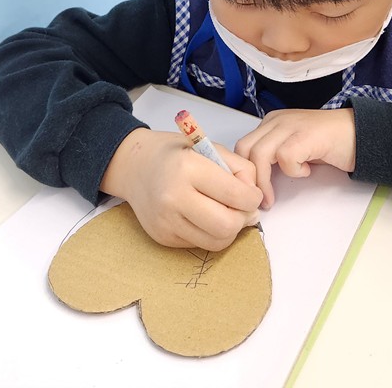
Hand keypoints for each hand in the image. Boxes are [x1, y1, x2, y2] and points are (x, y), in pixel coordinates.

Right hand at [100, 128, 263, 250]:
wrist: (135, 166)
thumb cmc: (175, 154)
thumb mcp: (210, 147)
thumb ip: (239, 167)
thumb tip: (255, 197)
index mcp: (188, 168)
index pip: (235, 195)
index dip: (253, 198)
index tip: (252, 194)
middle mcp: (173, 197)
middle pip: (227, 225)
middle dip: (243, 218)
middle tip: (242, 208)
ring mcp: (166, 221)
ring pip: (216, 242)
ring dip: (229, 230)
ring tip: (226, 212)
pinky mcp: (163, 237)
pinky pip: (200, 244)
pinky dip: (210, 233)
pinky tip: (205, 217)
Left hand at [234, 108, 355, 207]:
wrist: (362, 135)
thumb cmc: (329, 145)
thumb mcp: (294, 148)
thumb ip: (273, 156)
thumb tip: (253, 181)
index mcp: (271, 123)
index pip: (242, 147)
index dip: (245, 173)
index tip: (252, 193)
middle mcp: (277, 120)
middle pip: (244, 149)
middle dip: (249, 179)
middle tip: (260, 200)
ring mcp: (291, 125)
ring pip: (259, 154)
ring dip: (264, 181)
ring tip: (273, 197)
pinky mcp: (305, 135)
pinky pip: (285, 158)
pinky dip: (292, 171)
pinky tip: (307, 172)